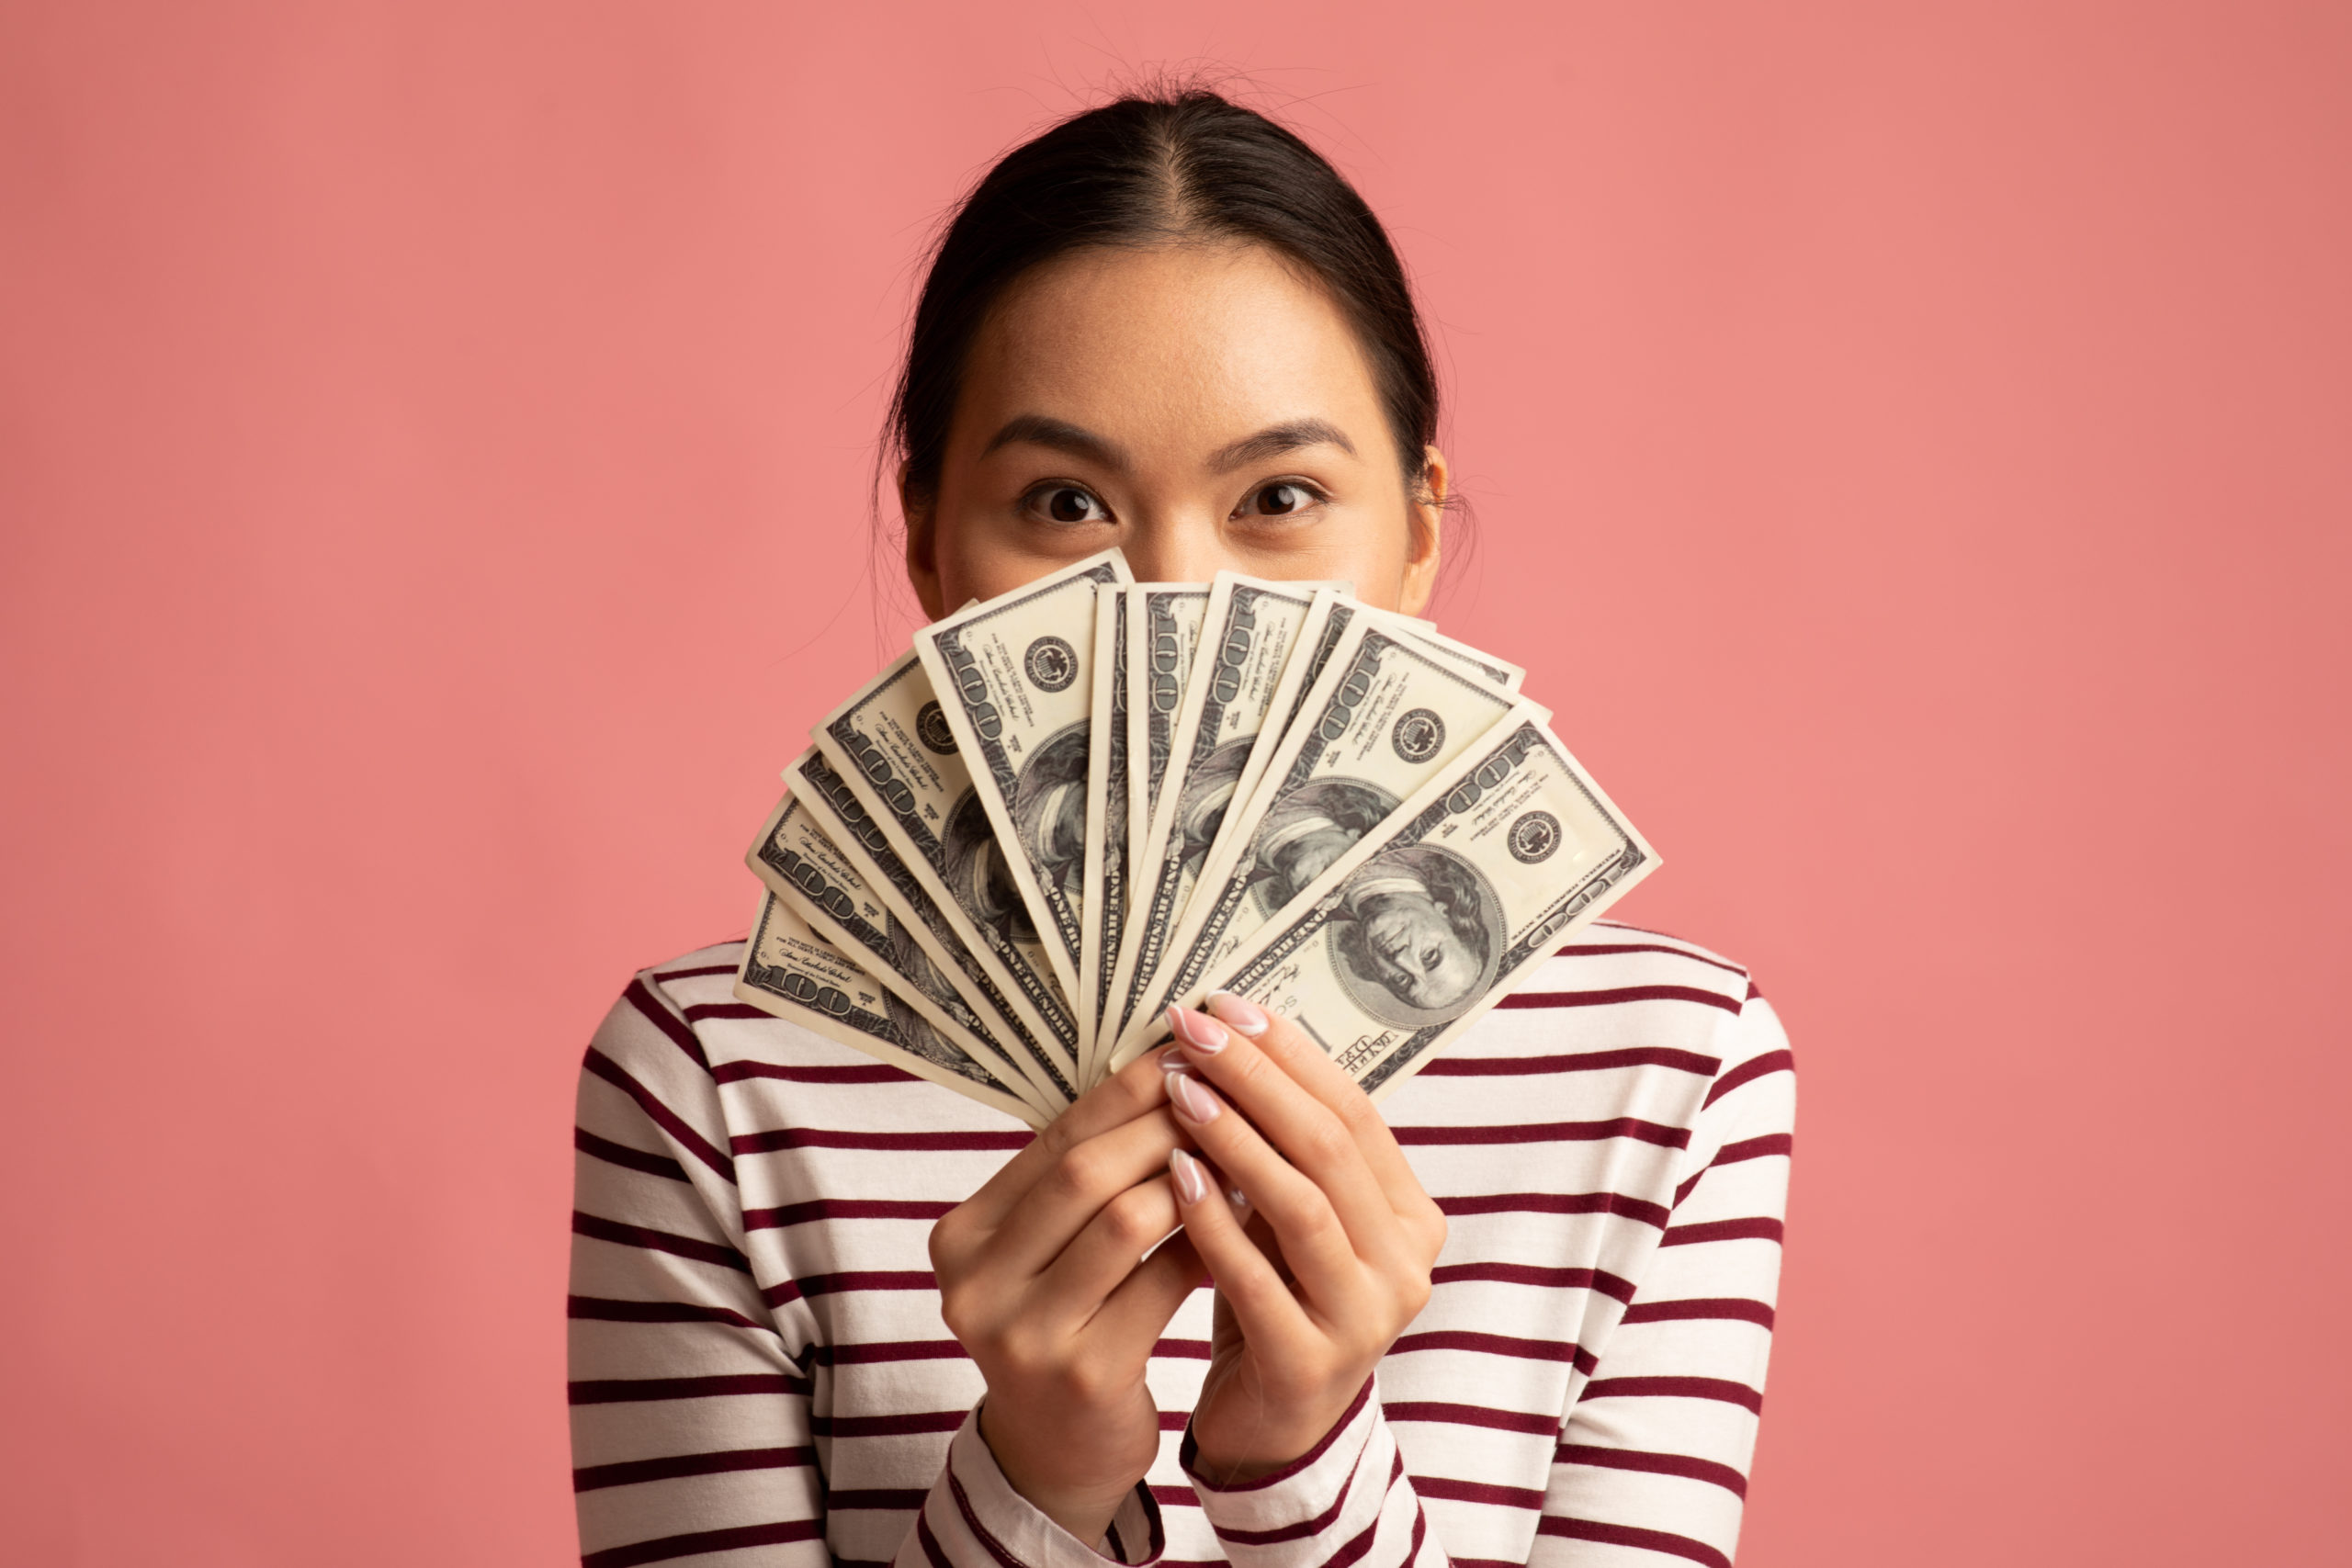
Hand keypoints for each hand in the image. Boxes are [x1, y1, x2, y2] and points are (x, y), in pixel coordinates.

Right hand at [929, 1045, 1206, 1541]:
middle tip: (1228, 1090)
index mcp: (961, 1235)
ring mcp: (1022, 1332)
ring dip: (1195, 1177)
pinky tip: (1242, 1220)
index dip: (1125, 1089)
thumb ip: (1081, 1176)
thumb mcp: (1047, 1250)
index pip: (1054, 1137)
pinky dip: (1208, 1240)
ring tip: (1245, 1151)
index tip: (1186, 1052)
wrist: (1057, 1452)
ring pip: (1126, 1219)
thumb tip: (1164, 1065)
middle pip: (1084, 1170)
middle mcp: (975, 1281)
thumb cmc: (1065, 1324)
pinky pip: (1160, 1282)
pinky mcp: (1081, 1373)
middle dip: (1164, 1122)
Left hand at [1159, 993, 1447, 1481]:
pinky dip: (1217, 1224)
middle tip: (1194, 1031)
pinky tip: (1174, 1179)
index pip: (1353, 1111)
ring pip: (1303, 1207)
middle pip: (1330, 1148)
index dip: (1290, 1053)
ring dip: (1237, 1140)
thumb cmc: (1276, 1298)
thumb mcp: (1290, 1216)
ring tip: (1178, 1091)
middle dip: (1257, 1080)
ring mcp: (1365, 1319)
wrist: (1272, 1428)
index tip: (1226, 1004)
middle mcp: (1404, 1265)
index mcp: (1409, 1216)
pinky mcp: (1312, 1366)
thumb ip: (1282, 1147)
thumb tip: (1225, 1033)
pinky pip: (1261, 1281)